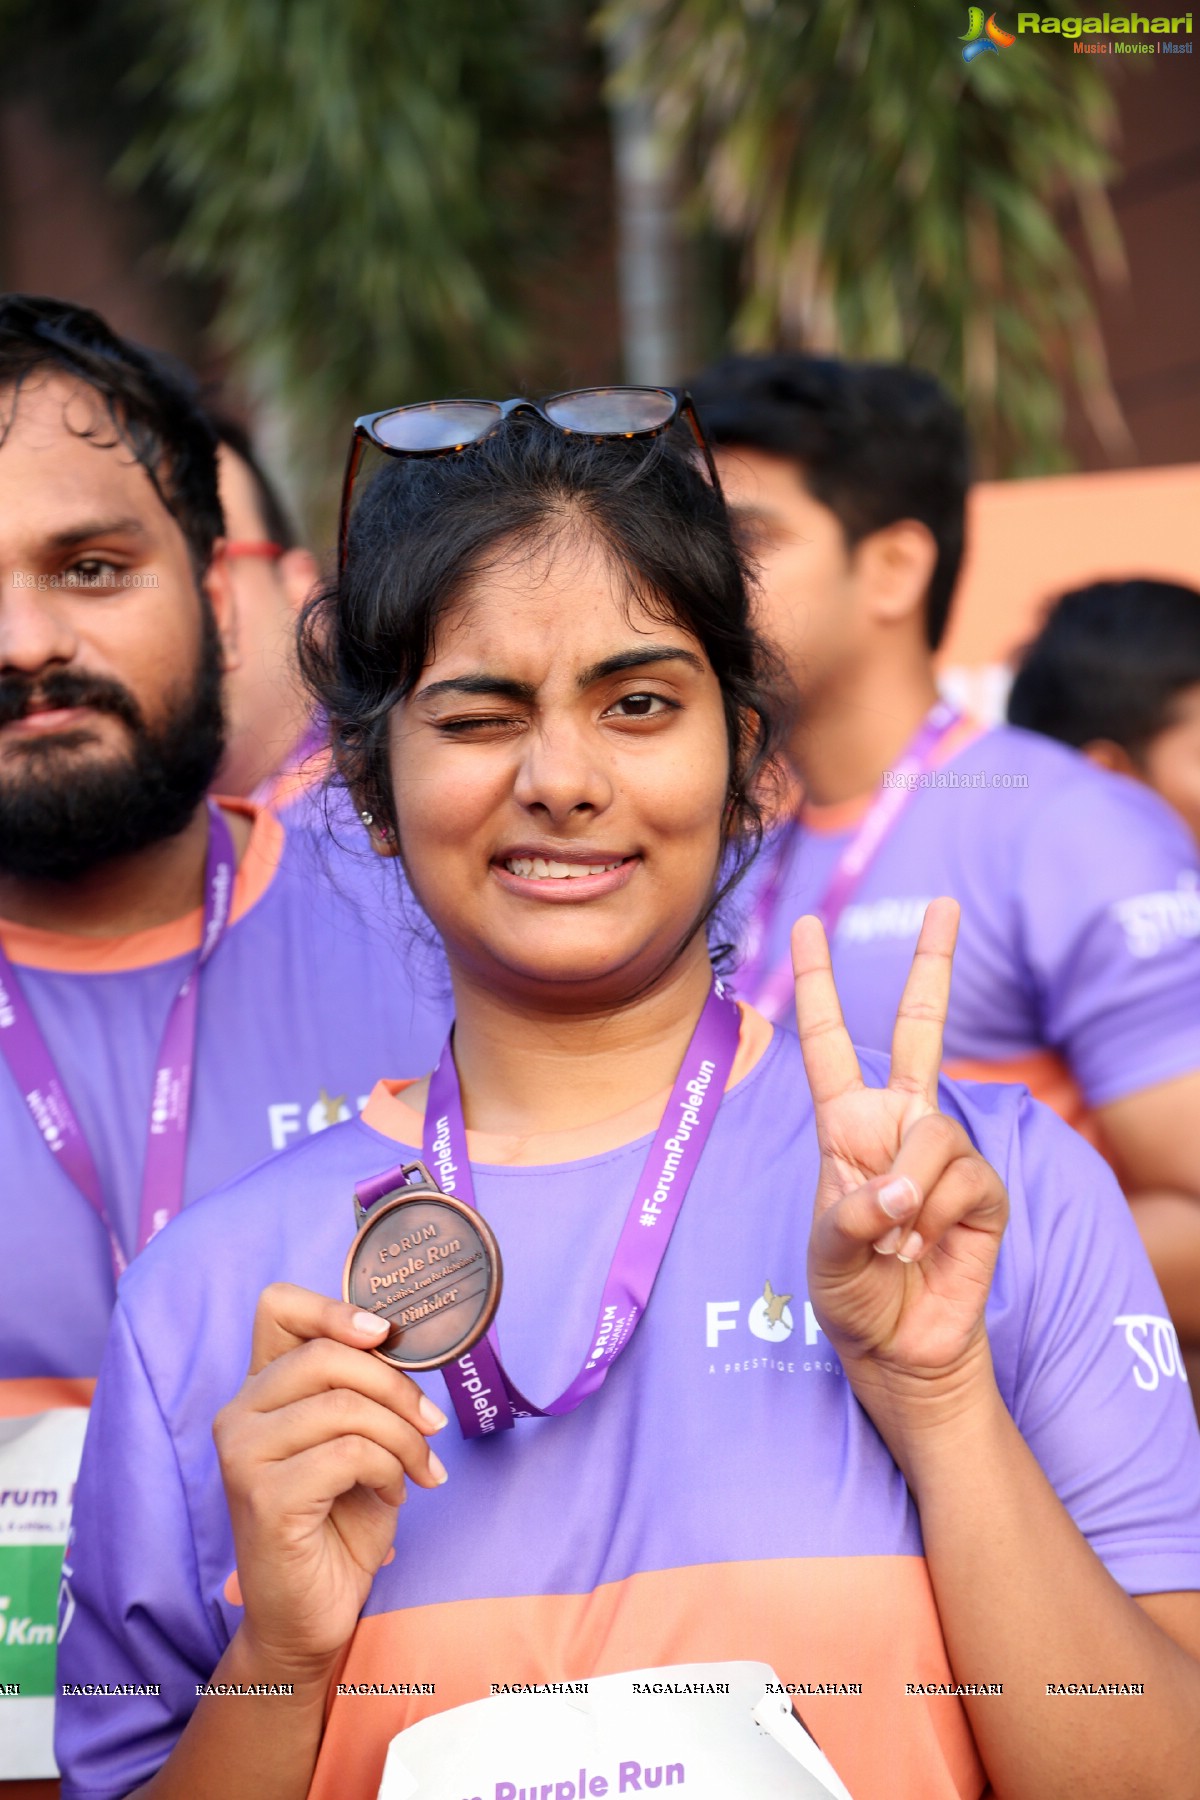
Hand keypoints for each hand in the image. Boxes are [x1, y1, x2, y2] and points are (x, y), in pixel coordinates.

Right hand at [212, 1284, 448, 1679]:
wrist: (312, 1617)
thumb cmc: (339, 1522)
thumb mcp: (354, 1440)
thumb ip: (360, 1389)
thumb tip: (402, 1344)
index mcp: (259, 1389)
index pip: (277, 1306)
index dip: (335, 1307)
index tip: (385, 1335)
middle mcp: (238, 1413)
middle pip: (328, 1354)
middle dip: (397, 1387)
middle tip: (431, 1425)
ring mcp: (243, 1454)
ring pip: (346, 1406)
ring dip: (403, 1437)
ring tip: (417, 1469)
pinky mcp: (263, 1497)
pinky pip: (349, 1453)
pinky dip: (389, 1470)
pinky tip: (393, 1496)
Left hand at [792, 899, 1008, 1436]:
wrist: (901, 1352)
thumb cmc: (853, 1298)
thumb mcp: (825, 1256)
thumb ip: (851, 1214)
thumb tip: (901, 1188)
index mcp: (846, 1126)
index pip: (830, 1042)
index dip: (817, 983)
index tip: (807, 924)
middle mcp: (898, 1126)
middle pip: (920, 1029)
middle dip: (933, 964)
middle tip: (944, 904)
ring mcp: (943, 1154)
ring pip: (936, 1130)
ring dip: (910, 1189)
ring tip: (896, 1238)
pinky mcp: (983, 1192)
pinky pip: (963, 1177)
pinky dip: (936, 1214)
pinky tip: (927, 1246)